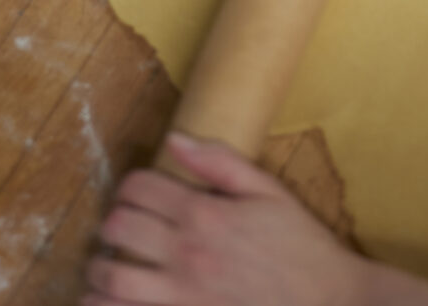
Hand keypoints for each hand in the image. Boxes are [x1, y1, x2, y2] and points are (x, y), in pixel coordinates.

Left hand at [84, 133, 369, 305]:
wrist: (327, 301)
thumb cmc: (301, 246)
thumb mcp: (269, 192)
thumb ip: (220, 163)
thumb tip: (176, 139)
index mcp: (204, 214)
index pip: (139, 188)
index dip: (132, 186)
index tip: (140, 194)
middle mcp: (186, 253)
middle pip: (118, 228)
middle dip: (114, 223)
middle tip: (123, 229)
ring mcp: (181, 295)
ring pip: (111, 278)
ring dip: (101, 269)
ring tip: (109, 267)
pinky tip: (105, 301)